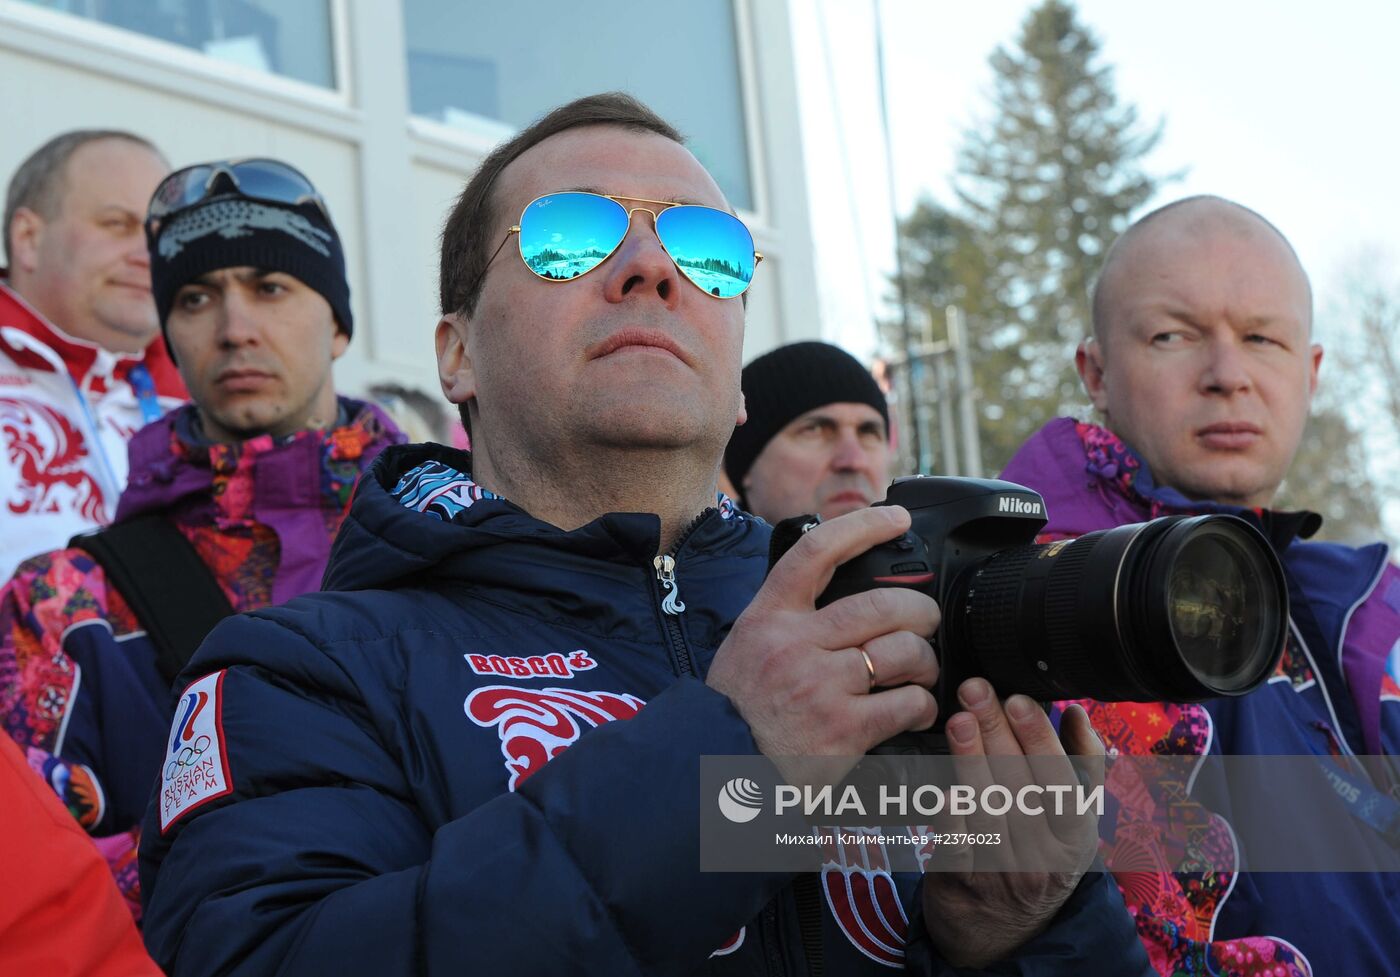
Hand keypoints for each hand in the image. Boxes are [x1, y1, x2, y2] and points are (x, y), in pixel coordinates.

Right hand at [706, 506, 940, 777]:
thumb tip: (837, 588)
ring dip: (926, 661)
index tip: (895, 519)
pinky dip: (923, 705)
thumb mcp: (748, 644)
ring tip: (922, 671)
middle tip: (926, 621)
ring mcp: (820, 686)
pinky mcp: (843, 729)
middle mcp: (794, 644)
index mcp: (769, 617)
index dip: (863, 527)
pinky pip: (907, 703)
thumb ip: (789, 616)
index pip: (817, 552)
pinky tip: (916, 710)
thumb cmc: (739, 708)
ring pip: (903, 651)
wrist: (718, 767)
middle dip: (920, 611)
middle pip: (881, 605)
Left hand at [920, 680, 1102, 967]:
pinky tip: (944, 787)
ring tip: (958, 720)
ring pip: (987, 807)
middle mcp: (1042, 855)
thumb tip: (1078, 713)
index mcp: (1075, 834)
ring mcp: (1002, 870)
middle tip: (976, 691)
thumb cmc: (1042, 856)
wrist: (1003, 934)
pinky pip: (957, 842)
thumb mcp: (1074, 820)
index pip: (1063, 781)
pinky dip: (951, 813)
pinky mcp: (963, 881)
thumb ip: (1081, 765)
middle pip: (1021, 786)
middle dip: (996, 732)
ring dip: (971, 759)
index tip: (1020, 700)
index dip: (1041, 739)